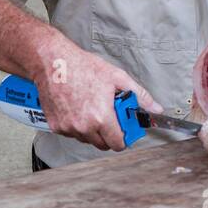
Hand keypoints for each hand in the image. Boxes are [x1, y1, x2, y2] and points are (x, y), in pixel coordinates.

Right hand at [32, 45, 161, 151]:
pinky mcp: (56, 126)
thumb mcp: (117, 78)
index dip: (123, 137)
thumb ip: (139, 96)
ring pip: (86, 139)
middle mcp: (83, 127)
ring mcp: (68, 128)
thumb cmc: (82, 67)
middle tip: (108, 115)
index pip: (118, 144)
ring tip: (91, 108)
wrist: (53, 63)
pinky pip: (72, 134)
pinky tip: (77, 108)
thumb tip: (155, 108)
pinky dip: (76, 126)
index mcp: (101, 118)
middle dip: (108, 133)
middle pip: (103, 144)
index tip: (123, 129)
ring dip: (92, 130)